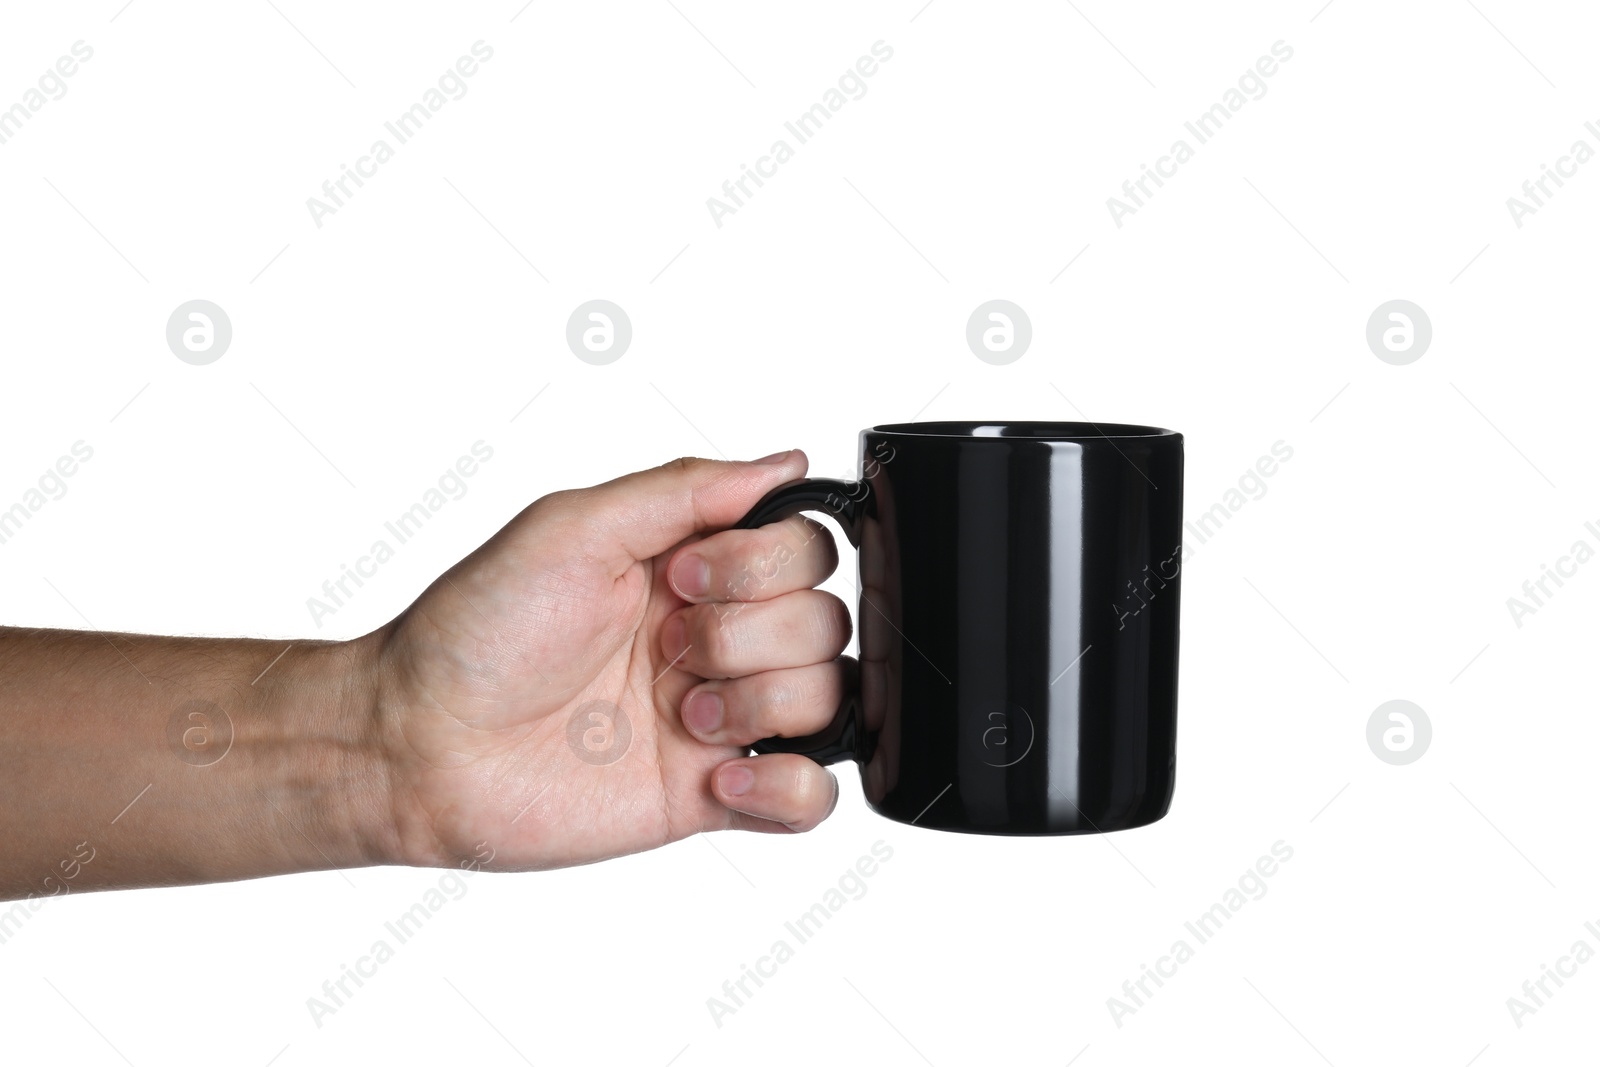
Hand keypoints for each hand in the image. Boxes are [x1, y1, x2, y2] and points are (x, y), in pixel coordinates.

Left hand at [371, 451, 853, 869]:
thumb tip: (786, 459)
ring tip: (681, 715)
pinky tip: (720, 778)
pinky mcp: (710, 796)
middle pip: (826, 622)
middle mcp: (717, 637)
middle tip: (665, 649)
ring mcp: (720, 718)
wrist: (419, 746)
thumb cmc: (475, 632)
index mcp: (693, 568)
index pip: (804, 549)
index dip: (761, 565)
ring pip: (827, 700)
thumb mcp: (570, 528)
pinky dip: (788, 789)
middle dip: (748, 635)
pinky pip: (810, 799)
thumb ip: (683, 489)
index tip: (683, 578)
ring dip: (760, 704)